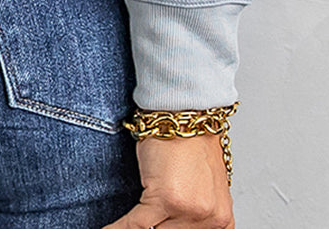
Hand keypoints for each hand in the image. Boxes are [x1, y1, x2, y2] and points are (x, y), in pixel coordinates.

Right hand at [101, 134, 234, 228]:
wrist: (184, 112)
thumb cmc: (189, 142)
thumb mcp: (201, 188)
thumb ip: (192, 214)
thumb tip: (169, 225)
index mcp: (221, 221)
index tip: (155, 227)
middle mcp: (211, 219)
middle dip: (153, 226)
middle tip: (141, 219)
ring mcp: (190, 210)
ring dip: (132, 227)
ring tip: (119, 225)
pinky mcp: (167, 199)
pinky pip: (136, 224)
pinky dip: (118, 227)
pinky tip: (107, 228)